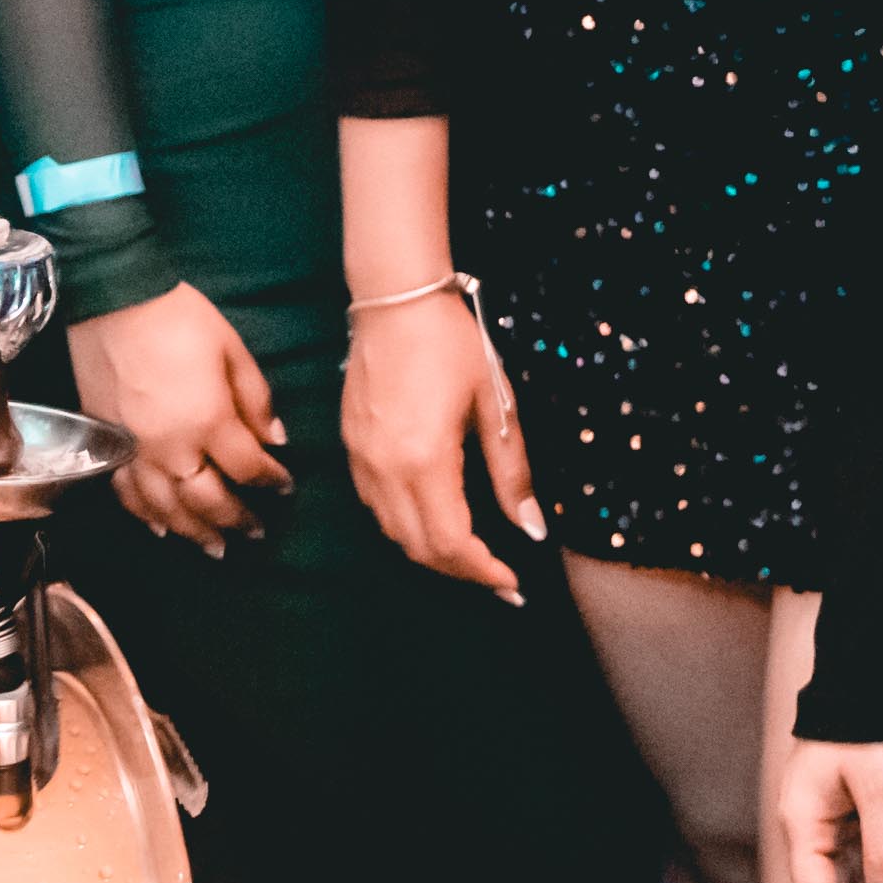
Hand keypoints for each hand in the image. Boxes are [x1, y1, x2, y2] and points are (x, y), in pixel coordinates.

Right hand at [69, 282, 292, 548]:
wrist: (113, 298)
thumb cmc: (179, 317)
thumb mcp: (232, 348)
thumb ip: (256, 400)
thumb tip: (275, 440)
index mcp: (208, 422)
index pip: (248, 468)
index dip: (271, 482)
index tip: (285, 488)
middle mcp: (170, 449)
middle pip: (207, 501)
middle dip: (236, 520)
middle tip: (255, 533)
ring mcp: (133, 452)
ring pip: (165, 509)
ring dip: (193, 532)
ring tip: (215, 547)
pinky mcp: (105, 445)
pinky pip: (125, 495)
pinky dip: (145, 516)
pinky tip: (159, 527)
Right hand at [338, 283, 542, 601]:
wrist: (395, 297)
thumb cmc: (451, 342)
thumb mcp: (496, 403)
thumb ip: (512, 473)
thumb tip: (533, 530)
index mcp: (424, 460)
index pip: (452, 543)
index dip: (484, 572)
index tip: (514, 584)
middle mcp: (384, 470)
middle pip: (419, 549)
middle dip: (461, 572)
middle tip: (499, 580)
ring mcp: (361, 460)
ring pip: (393, 534)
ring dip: (432, 554)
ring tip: (471, 557)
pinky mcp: (350, 448)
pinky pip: (375, 508)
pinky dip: (405, 527)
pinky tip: (433, 521)